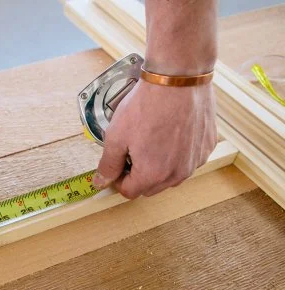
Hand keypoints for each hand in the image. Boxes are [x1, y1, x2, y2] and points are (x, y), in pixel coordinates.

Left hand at [93, 80, 216, 198]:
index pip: (129, 192)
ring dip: (158, 165)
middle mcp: (178, 174)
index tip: (117, 163)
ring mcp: (196, 161)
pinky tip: (170, 132)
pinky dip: (178, 152)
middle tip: (132, 149)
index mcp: (153, 175)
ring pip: (171, 176)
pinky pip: (188, 159)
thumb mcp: (116, 136)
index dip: (118, 179)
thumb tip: (101, 182)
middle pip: (150, 187)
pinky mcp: (207, 146)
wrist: (178, 78)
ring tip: (152, 139)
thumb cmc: (147, 105)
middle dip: (138, 174)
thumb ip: (108, 164)